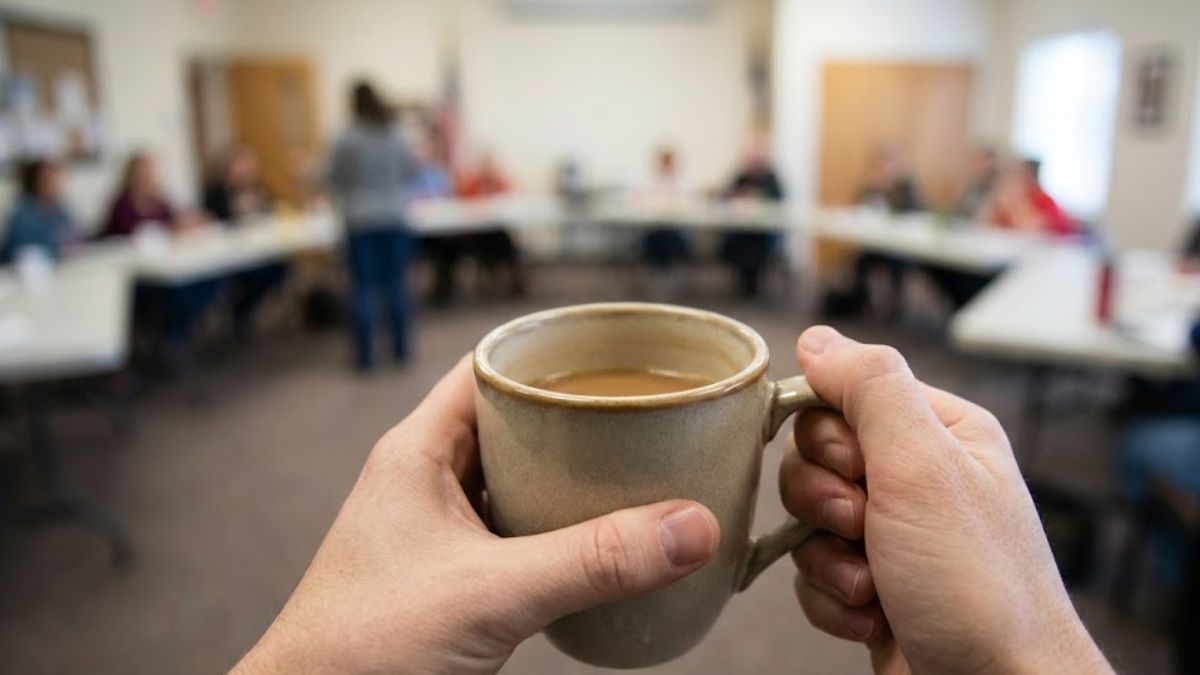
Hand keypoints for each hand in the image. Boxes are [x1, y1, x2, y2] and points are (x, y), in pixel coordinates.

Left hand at [231, 356, 718, 674]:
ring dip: (569, 480)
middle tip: (645, 416)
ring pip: (517, 481)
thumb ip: (591, 561)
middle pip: (514, 424)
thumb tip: (691, 527)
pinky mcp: (453, 576)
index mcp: (418, 450)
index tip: (617, 353)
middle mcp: (427, 480)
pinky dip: (558, 532)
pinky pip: (517, 534)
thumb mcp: (489, 593)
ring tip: (638, 472)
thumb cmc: (363, 646)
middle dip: (576, 421)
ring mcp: (439, 530)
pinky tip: (602, 544)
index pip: (490, 369)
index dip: (550, 355)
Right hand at [781, 326, 1111, 674]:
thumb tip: (818, 338)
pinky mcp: (873, 585)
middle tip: (867, 528)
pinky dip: (832, 599)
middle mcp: (916, 478)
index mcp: (938, 432)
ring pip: (806, 520)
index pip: (841, 395)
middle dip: (826, 503)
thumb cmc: (977, 584)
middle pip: (812, 459)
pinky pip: (811, 573)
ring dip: (829, 559)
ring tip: (877, 585)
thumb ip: (870, 388)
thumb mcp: (924, 466)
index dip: (829, 436)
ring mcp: (893, 535)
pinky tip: (873, 615)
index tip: (857, 470)